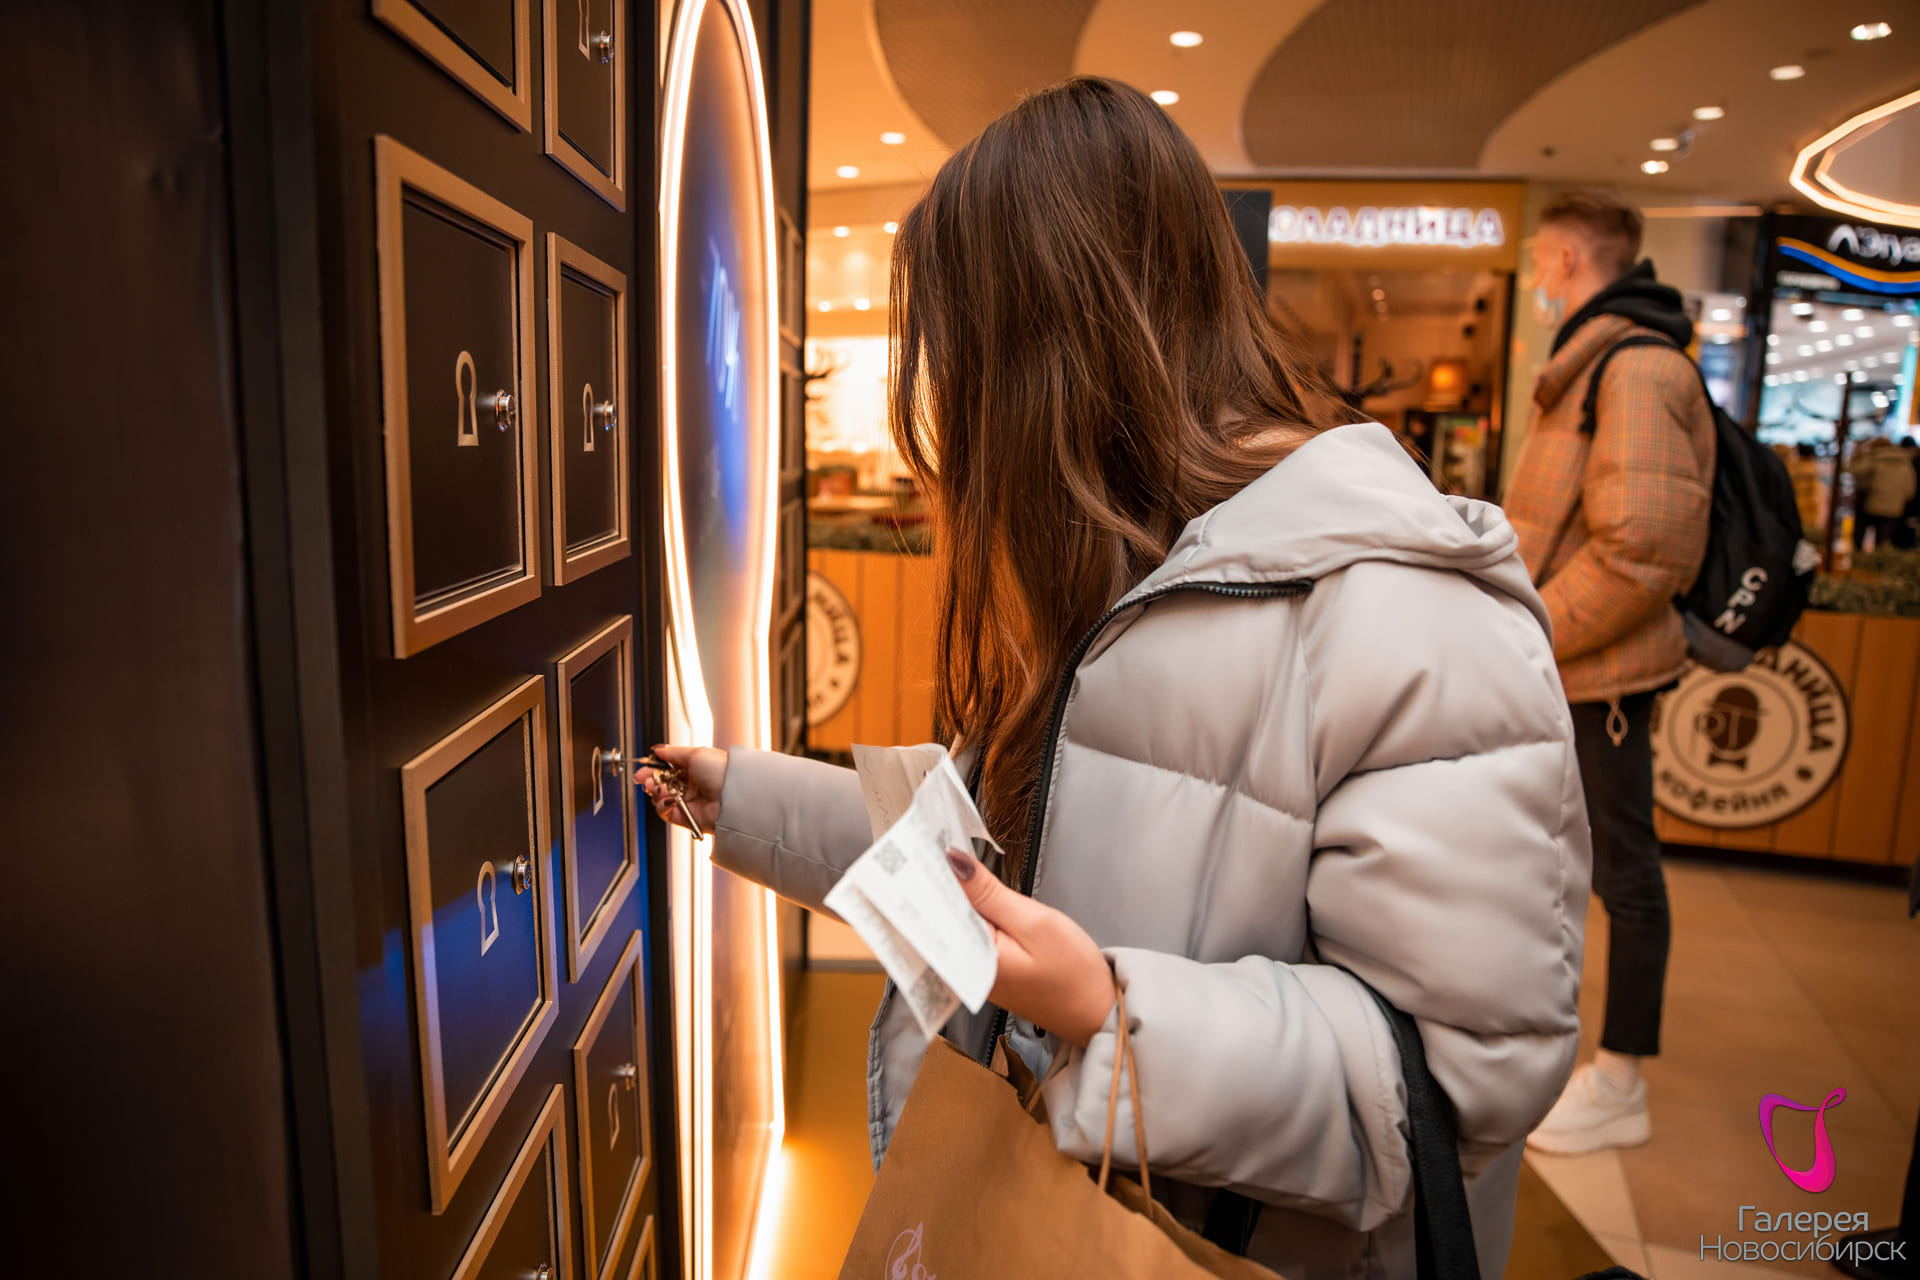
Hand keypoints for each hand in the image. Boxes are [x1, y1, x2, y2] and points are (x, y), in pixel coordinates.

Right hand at [636, 744, 726, 833]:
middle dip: (650, 780)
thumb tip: (658, 749)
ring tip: (657, 788)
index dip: (653, 768)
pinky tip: (667, 799)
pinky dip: (662, 805)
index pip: (667, 768)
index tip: (643, 767)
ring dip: (655, 792)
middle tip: (645, 779)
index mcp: (694, 768)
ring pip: (660, 798)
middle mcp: (690, 785)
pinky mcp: (684, 817)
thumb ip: (673, 753)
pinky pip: (665, 812)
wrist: (732, 796)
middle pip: (661, 783)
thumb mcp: (696, 753)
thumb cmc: (721, 771)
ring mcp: (687, 801)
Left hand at [945, 849, 1114, 1046]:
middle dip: (937, 881)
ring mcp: (972, 973)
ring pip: (951, 924)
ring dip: (951, 895)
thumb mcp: (1035, 922)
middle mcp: (964, 972)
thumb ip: (989, 893)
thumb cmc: (1074, 975)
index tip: (927, 841)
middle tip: (938, 842)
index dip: (929, 872)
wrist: (1097, 1010)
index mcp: (971, 962)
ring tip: (949, 860)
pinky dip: (967, 912)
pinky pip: (966, 935)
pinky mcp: (984, 970)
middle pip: (939, 917)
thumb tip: (954, 862)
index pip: (936, 909)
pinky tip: (969, 892)